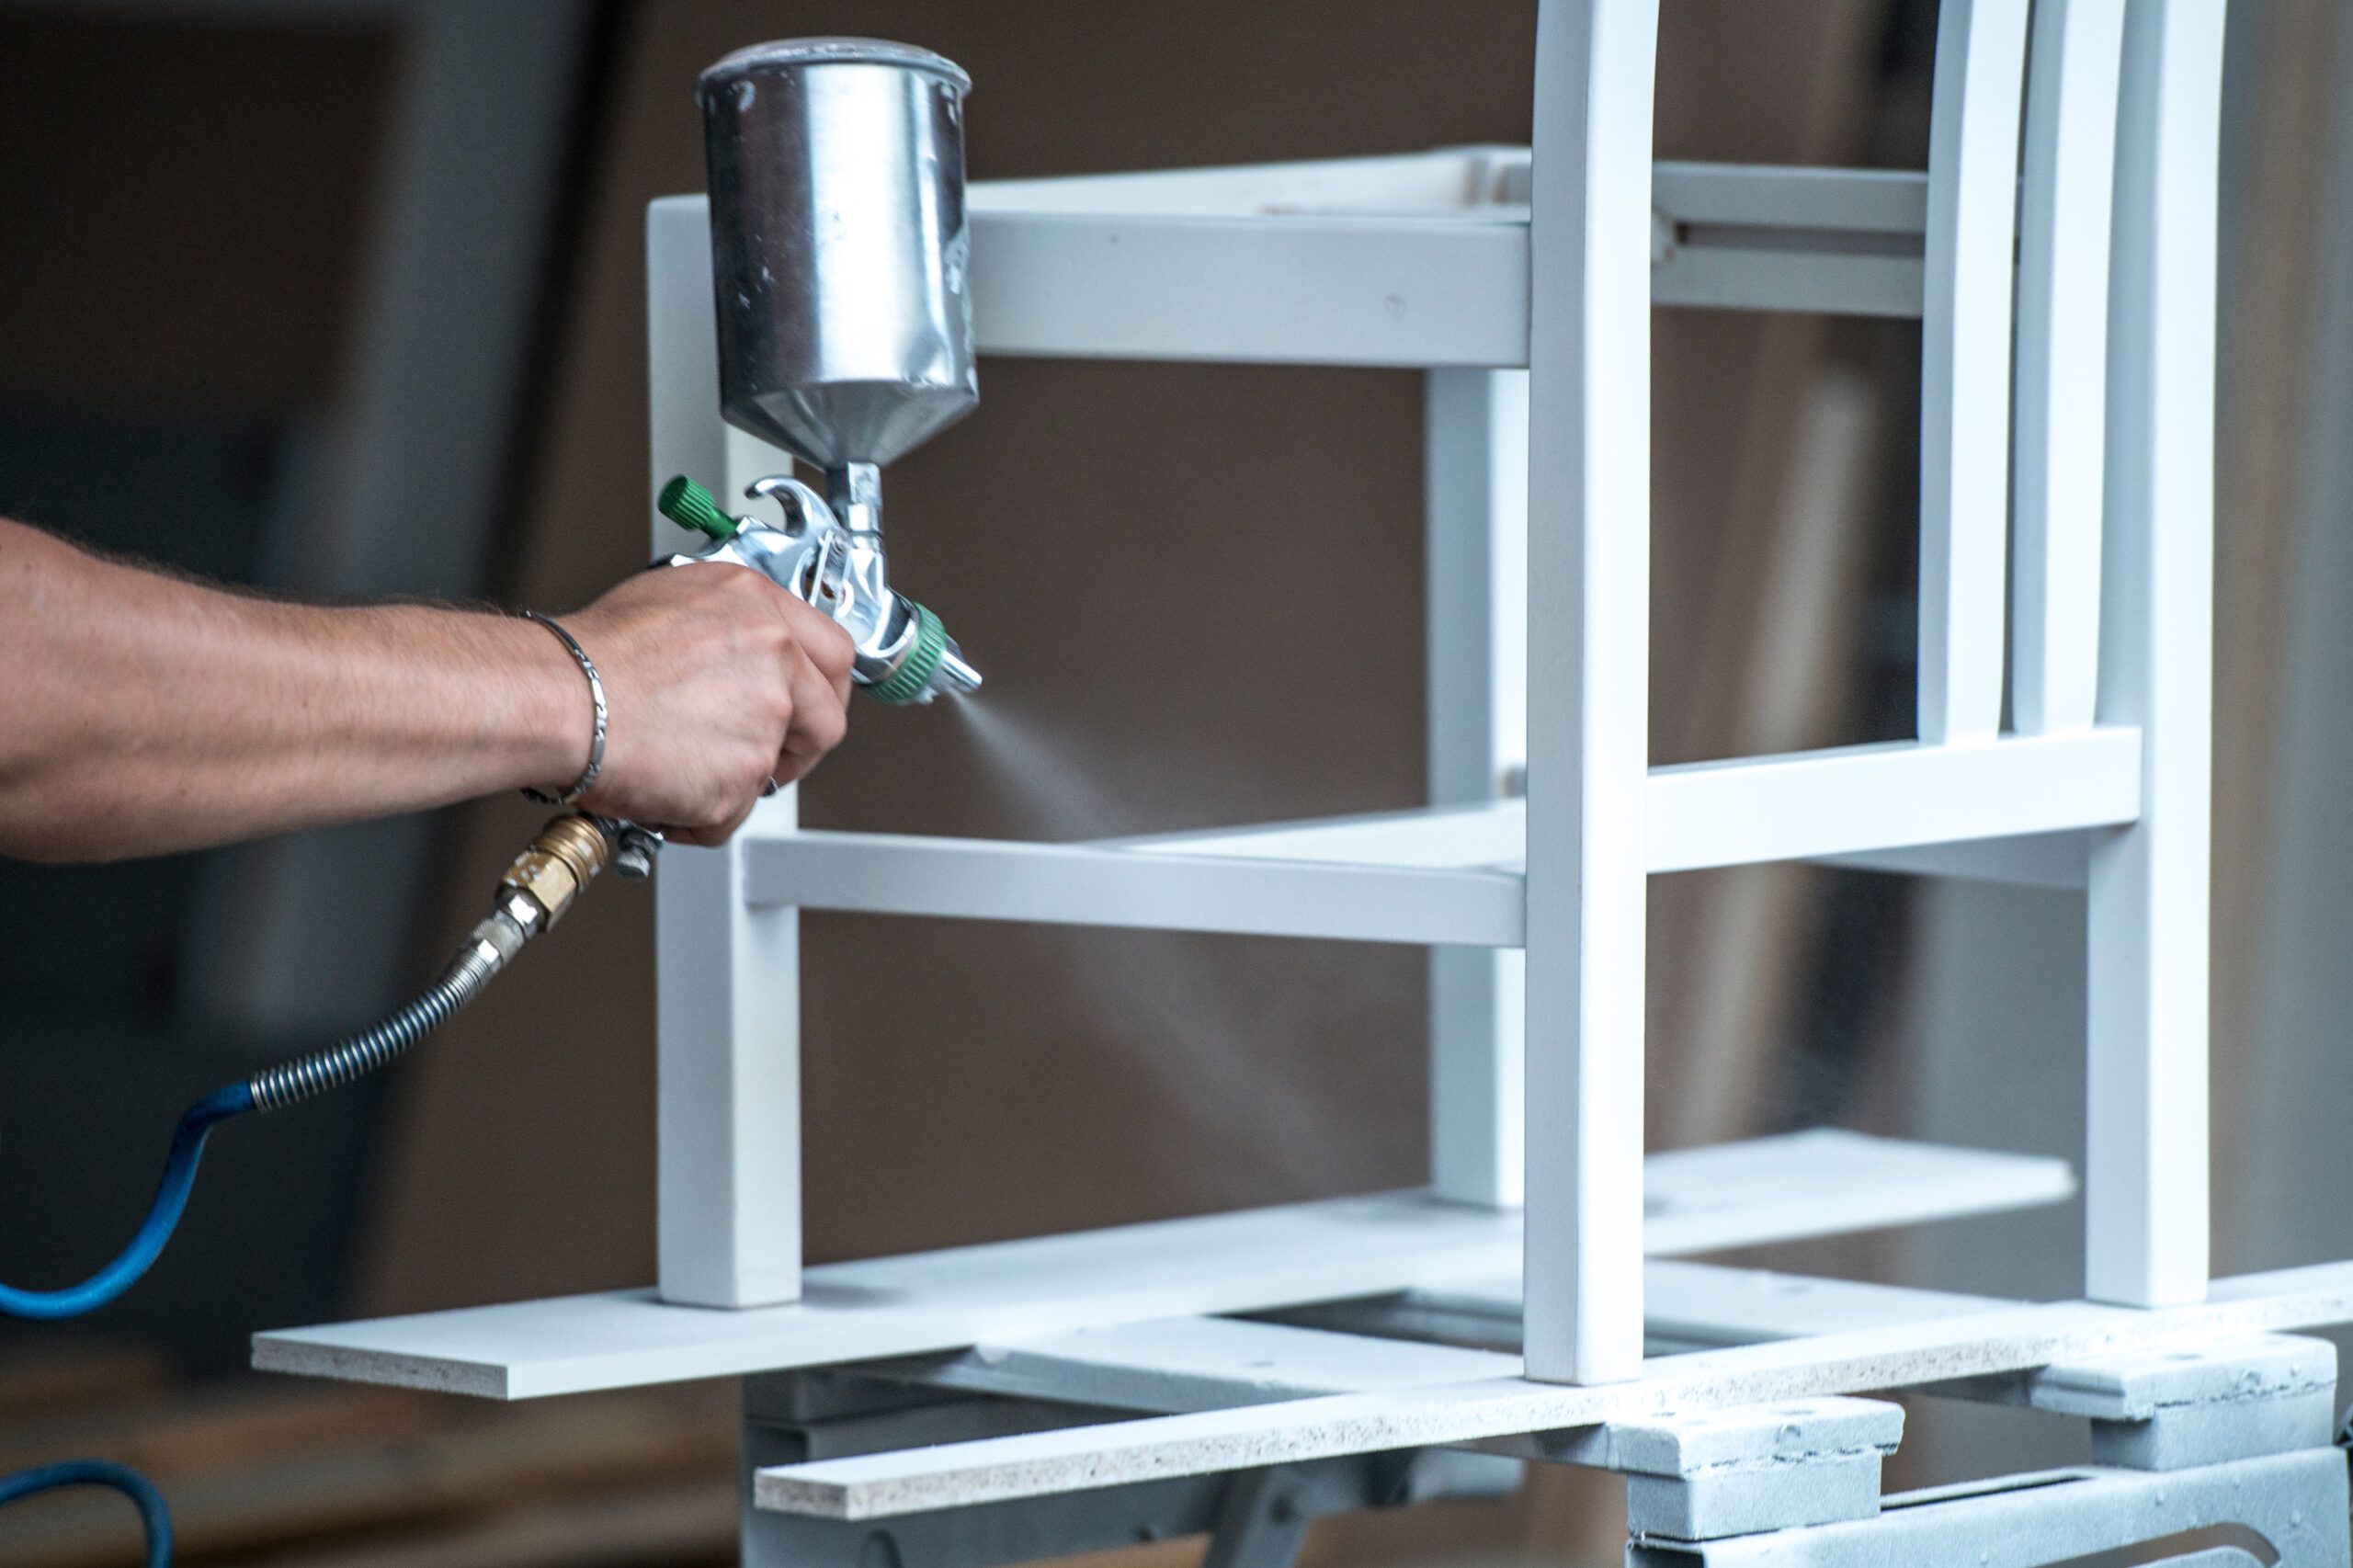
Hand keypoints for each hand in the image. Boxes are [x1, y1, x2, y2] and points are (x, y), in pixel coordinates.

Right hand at [557, 564, 854, 844]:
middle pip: (827, 720)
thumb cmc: (587, 656)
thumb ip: (728, 626)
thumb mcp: (671, 601)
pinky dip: (698, 816)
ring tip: (674, 768)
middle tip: (757, 760)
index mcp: (758, 605)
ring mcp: (766, 716)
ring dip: (730, 782)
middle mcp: (774, 653)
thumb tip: (738, 654)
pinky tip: (658, 789)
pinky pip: (732, 814)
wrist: (555, 698)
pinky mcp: (744, 774)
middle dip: (797, 751)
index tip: (810, 709)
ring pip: (772, 771)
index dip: (823, 691)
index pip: (835, 653)